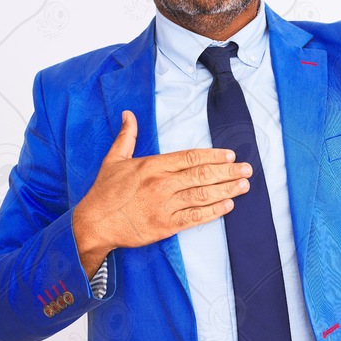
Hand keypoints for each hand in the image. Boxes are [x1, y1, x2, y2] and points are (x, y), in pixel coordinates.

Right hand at [72, 110, 251, 277]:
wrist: (93, 224)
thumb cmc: (104, 192)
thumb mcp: (114, 160)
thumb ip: (126, 136)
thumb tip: (128, 114)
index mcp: (152, 166)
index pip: (190, 157)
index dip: (213, 156)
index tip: (230, 155)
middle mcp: (161, 184)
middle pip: (202, 175)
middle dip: (228, 172)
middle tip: (247, 169)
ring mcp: (164, 206)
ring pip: (202, 195)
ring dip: (227, 189)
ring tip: (244, 185)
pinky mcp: (165, 226)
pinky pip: (194, 218)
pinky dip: (213, 211)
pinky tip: (228, 205)